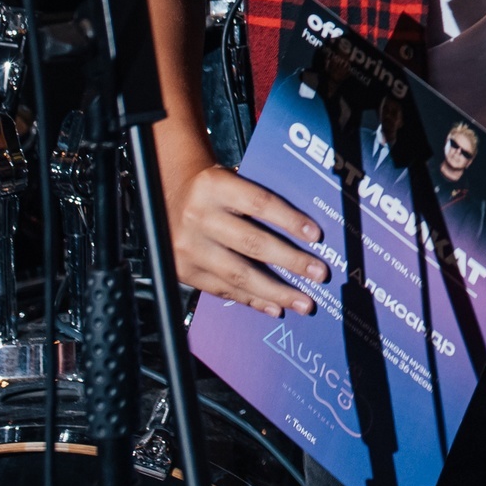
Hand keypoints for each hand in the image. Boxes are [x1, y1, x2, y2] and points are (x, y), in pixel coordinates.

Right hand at [168, 156, 329, 316]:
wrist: (166, 193)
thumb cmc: (212, 187)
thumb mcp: (231, 179)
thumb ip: (259, 199)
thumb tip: (304, 229)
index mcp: (214, 186)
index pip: (260, 203)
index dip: (290, 220)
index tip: (316, 236)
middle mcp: (198, 216)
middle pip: (252, 243)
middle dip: (290, 261)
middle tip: (319, 274)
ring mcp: (188, 247)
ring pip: (239, 274)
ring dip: (276, 291)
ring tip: (303, 302)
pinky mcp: (182, 271)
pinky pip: (223, 290)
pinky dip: (252, 300)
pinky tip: (274, 306)